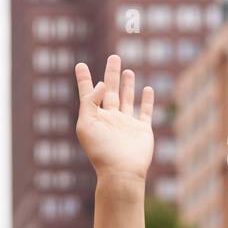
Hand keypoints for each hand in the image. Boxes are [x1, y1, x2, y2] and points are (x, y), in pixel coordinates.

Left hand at [75, 54, 153, 186]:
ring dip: (127, 85)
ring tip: (127, 70)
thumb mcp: (86, 124)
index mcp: (94, 118)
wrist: (121, 171)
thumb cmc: (101, 150)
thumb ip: (90, 102)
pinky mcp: (141, 130)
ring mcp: (126, 124)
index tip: (80, 65)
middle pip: (110, 91)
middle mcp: (110, 119)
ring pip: (127, 99)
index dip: (84, 79)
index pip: (88, 94)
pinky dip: (147, 100)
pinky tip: (147, 89)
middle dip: (111, 74)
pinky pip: (145, 112)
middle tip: (113, 57)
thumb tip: (100, 84)